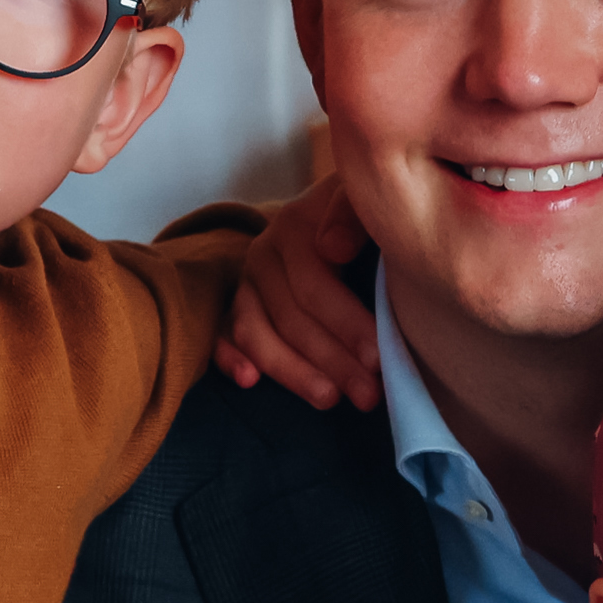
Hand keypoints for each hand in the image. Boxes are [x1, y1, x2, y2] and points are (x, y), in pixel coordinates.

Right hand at [214, 170, 382, 407]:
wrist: (340, 216)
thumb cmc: (366, 217)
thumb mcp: (367, 202)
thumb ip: (353, 211)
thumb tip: (332, 249)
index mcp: (295, 227)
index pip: (314, 284)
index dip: (346, 324)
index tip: (379, 360)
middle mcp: (264, 255)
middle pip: (290, 316)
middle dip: (331, 360)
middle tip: (368, 397)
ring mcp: (246, 283)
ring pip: (256, 332)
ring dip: (292, 371)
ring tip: (329, 400)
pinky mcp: (237, 307)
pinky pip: (223, 335)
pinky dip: (229, 358)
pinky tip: (248, 382)